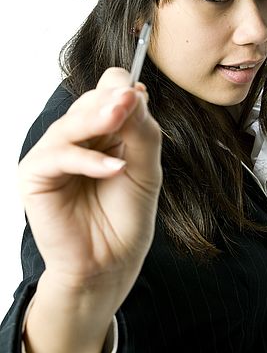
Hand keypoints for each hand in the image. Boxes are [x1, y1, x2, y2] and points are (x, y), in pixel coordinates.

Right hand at [18, 67, 162, 295]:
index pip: (106, 93)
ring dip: (99, 119)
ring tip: (122, 118)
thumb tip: (136, 91)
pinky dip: (88, 160)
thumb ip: (142, 132)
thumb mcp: (145, 169)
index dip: (121, 91)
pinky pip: (59, 155)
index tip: (139, 97)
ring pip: (72, 123)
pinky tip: (113, 168)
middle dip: (112, 102)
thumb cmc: (127, 217)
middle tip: (131, 101)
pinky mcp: (35, 175)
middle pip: (89, 101)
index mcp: (103, 131)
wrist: (110, 262)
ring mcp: (54, 154)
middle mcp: (77, 137)